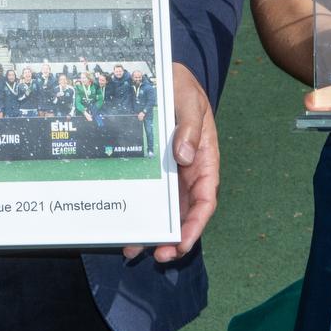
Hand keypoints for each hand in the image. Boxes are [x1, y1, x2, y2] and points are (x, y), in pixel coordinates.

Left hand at [122, 64, 216, 263]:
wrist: (160, 75)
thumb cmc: (179, 86)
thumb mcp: (188, 99)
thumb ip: (190, 125)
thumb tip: (186, 157)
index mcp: (204, 158)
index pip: (205, 198)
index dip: (197, 223)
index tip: (183, 240)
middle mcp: (188, 172)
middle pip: (185, 212)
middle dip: (175, 237)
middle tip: (160, 255)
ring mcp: (169, 174)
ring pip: (165, 210)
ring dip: (153, 232)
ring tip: (135, 250)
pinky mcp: (151, 171)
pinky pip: (147, 196)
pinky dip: (139, 214)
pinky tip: (124, 229)